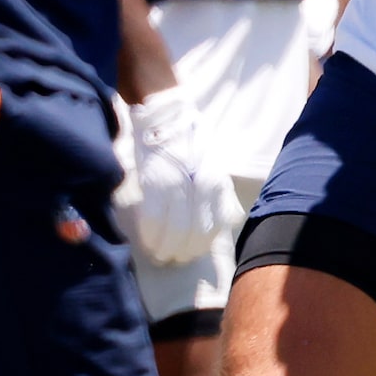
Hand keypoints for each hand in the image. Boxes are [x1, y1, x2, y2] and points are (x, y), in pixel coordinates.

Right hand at [126, 86, 242, 264]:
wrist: (166, 116)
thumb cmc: (189, 144)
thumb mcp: (214, 166)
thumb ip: (219, 193)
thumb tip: (228, 219)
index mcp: (218, 184)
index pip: (215, 227)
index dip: (201, 247)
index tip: (188, 254)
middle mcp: (203, 186)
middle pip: (195, 234)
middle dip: (182, 252)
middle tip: (171, 258)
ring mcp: (179, 184)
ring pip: (175, 231)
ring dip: (165, 249)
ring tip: (158, 254)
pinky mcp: (155, 181)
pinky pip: (154, 219)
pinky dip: (150, 235)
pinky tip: (146, 240)